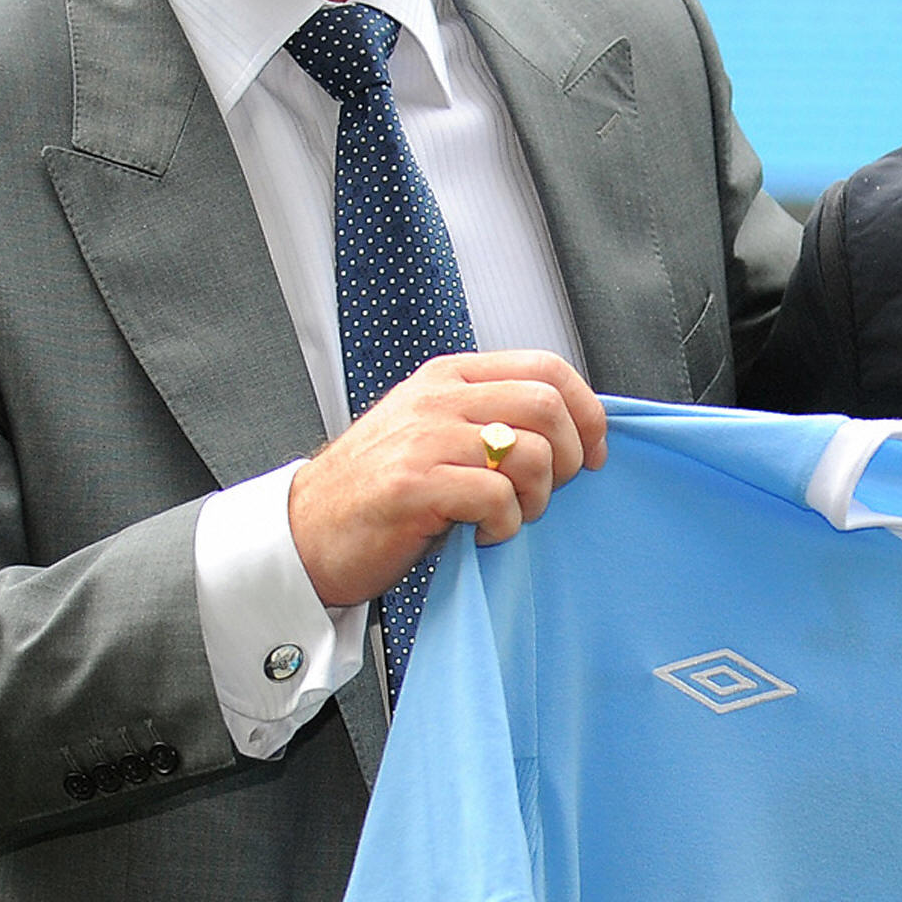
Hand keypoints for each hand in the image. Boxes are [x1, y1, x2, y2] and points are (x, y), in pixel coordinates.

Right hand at [287, 350, 605, 606]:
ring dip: (538, 498)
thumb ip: (491, 418)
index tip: (594, 452)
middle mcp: (438, 398)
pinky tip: (483, 535)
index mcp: (449, 377)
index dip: (587, 410)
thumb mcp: (436, 433)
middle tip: (550, 492)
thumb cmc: (380, 491)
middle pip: (547, 405)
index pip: (546, 366)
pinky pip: (496, 498)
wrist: (306, 533)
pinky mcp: (412, 485)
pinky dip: (506, 525)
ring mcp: (423, 439)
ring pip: (529, 452)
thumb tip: (574, 429)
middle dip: (570, 457)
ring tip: (510, 516)